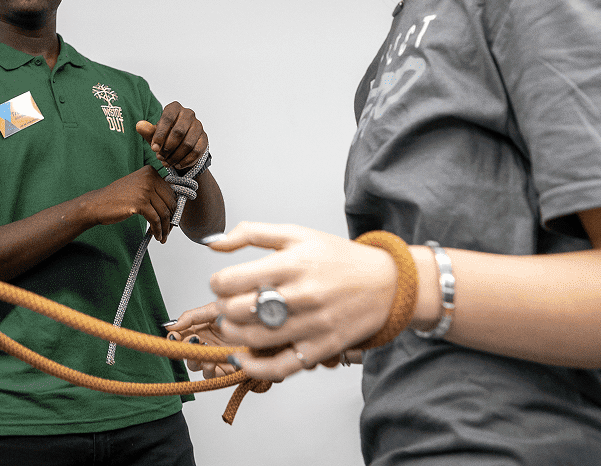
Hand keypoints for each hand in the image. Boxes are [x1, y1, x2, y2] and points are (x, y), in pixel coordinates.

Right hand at [81, 165, 175, 241]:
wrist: (97, 204)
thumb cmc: (117, 197)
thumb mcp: (138, 186)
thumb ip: (154, 190)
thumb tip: (174, 205)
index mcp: (150, 171)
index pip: (171, 191)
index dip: (173, 207)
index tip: (172, 218)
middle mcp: (149, 177)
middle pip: (170, 202)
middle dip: (171, 219)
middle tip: (169, 230)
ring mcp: (144, 189)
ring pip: (164, 212)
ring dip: (165, 227)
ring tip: (163, 236)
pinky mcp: (140, 203)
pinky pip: (156, 220)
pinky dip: (158, 230)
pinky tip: (156, 236)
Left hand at [136, 100, 206, 170]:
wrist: (179, 144)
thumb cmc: (164, 136)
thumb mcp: (154, 134)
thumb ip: (147, 130)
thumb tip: (139, 125)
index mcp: (174, 108)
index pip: (167, 118)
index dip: (160, 135)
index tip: (154, 149)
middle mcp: (188, 114)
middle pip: (179, 132)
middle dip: (168, 147)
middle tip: (160, 157)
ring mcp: (198, 126)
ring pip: (188, 143)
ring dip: (176, 156)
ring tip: (167, 162)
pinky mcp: (204, 138)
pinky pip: (196, 151)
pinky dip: (185, 161)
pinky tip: (177, 165)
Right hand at [167, 302, 239, 378]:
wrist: (264, 327)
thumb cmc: (242, 317)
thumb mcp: (214, 310)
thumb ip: (191, 316)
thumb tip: (171, 326)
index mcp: (201, 329)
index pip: (180, 336)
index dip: (174, 337)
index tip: (174, 335)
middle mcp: (206, 344)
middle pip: (185, 352)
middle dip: (184, 348)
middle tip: (191, 341)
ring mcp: (215, 357)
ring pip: (195, 365)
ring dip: (196, 360)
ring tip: (203, 351)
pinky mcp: (225, 371)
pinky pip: (210, 376)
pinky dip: (209, 369)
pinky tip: (212, 361)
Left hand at [203, 222, 397, 381]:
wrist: (386, 283)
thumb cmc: (338, 258)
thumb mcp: (296, 234)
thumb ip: (251, 233)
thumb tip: (214, 242)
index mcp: (292, 264)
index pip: (234, 279)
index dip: (217, 283)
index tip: (220, 283)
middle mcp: (303, 295)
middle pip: (241, 311)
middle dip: (223, 309)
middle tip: (225, 305)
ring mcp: (313, 325)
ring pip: (256, 339)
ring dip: (233, 335)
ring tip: (233, 325)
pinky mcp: (323, 348)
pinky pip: (281, 366)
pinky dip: (255, 367)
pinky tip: (243, 358)